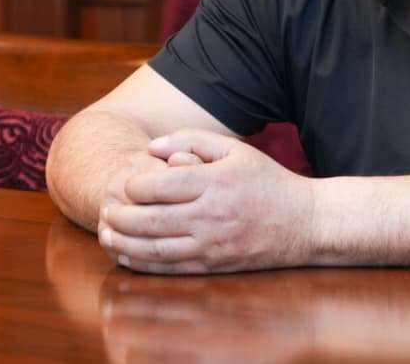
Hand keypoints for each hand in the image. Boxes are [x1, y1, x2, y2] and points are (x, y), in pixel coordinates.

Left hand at [97, 129, 313, 274]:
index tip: (127, 183)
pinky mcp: (213, 266)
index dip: (135, 185)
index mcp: (215, 183)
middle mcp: (211, 216)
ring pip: (155, 248)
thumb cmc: (268, 181)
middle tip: (105, 209)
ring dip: (124, 242)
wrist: (304, 223)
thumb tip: (151, 147)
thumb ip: (192, 140)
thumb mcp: (236, 149)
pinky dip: (142, 263)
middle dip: (120, 215)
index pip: (161, 185)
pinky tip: (126, 255)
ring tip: (105, 232)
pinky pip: (170, 268)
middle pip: (151, 219)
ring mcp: (212, 245)